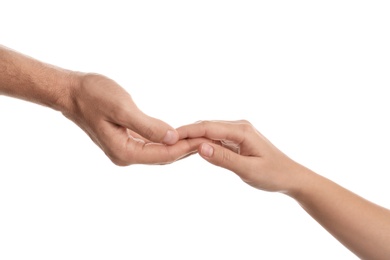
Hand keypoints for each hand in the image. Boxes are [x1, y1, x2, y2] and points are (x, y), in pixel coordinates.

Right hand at [63, 73, 203, 165]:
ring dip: (179, 146)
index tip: (206, 140)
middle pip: (163, 156)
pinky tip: (180, 136)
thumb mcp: (121, 108)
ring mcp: (125, 150)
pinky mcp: (126, 141)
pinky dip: (167, 141)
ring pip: (159, 151)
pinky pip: (152, 145)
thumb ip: (148, 125)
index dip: (186, 147)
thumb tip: (173, 138)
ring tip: (201, 139)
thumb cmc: (93, 95)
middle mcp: (125, 155)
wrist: (72, 92)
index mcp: (124, 151)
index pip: (163, 153)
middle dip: (186, 148)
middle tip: (210, 141)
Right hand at [177, 120, 300, 191]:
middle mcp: (239, 127)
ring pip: (209, 132)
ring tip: (174, 144)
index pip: (208, 127)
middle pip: (206, 126)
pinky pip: (215, 138)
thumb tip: (200, 147)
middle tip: (166, 141)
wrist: (291, 177)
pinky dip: (202, 142)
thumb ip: (224, 158)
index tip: (169, 137)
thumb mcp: (248, 170)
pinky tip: (191, 148)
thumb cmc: (274, 174)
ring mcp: (238, 132)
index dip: (187, 131)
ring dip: (193, 137)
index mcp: (242, 130)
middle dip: (186, 132)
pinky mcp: (237, 140)